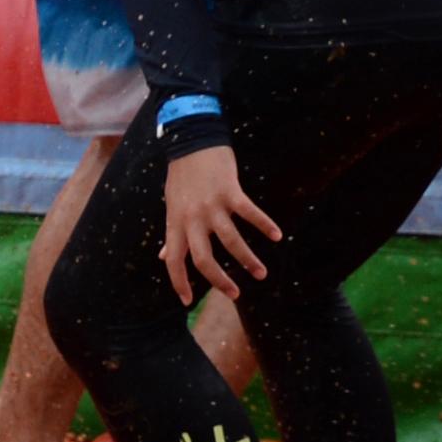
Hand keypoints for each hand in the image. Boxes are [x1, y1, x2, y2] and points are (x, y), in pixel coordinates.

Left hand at [160, 144, 280, 305]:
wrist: (191, 140)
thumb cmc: (181, 177)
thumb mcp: (171, 206)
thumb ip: (172, 233)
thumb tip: (164, 257)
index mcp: (175, 223)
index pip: (174, 261)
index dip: (179, 283)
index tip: (188, 302)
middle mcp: (192, 218)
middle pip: (203, 259)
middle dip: (220, 281)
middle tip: (235, 295)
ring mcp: (211, 205)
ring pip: (230, 241)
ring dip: (248, 260)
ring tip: (261, 273)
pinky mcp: (230, 191)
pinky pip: (249, 213)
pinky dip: (264, 225)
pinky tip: (277, 235)